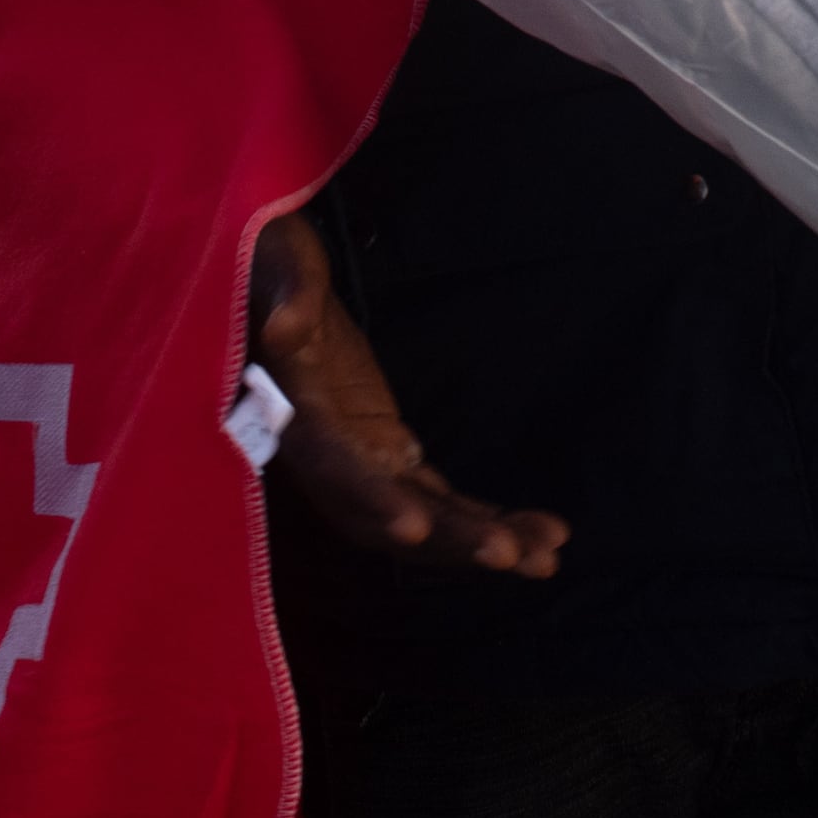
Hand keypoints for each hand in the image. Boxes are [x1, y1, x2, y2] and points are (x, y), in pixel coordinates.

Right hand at [246, 216, 565, 577]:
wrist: (271, 285)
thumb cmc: (270, 264)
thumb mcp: (274, 262)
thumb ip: (284, 293)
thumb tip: (284, 327)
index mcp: (293, 414)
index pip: (329, 466)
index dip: (369, 499)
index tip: (413, 528)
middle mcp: (326, 455)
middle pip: (384, 515)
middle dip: (444, 540)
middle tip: (509, 554)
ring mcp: (361, 460)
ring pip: (420, 517)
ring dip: (477, 542)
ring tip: (547, 555)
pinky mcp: (389, 454)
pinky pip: (439, 499)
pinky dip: (485, 518)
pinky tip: (540, 533)